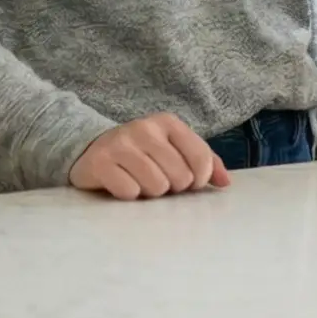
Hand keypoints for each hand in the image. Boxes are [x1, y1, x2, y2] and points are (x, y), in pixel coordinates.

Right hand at [68, 114, 231, 200]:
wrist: (91, 149)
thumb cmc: (142, 154)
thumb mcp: (173, 149)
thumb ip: (204, 162)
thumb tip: (225, 183)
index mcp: (167, 122)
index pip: (201, 157)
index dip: (200, 179)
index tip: (190, 182)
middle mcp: (144, 128)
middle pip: (180, 177)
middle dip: (172, 187)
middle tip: (158, 180)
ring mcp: (120, 144)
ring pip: (156, 186)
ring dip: (150, 192)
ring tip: (140, 182)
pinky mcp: (100, 162)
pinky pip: (129, 192)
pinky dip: (128, 194)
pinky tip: (122, 184)